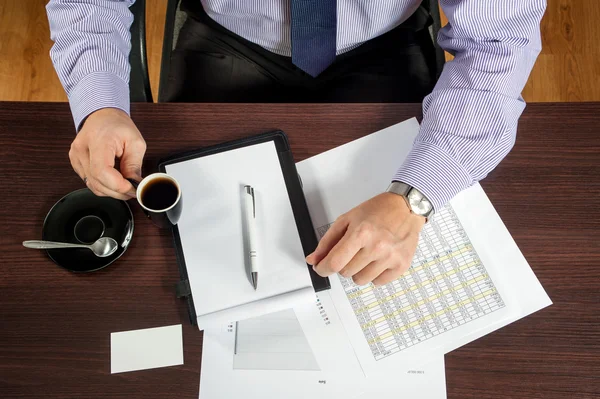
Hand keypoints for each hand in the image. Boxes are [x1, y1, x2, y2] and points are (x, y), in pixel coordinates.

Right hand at [69, 108, 145, 199]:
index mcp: (98, 140)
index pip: (102, 171)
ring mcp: (76, 157)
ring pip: (93, 186)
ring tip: (126, 185)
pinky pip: (90, 182)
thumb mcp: (135, 142)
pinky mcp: (76, 163)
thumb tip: (136, 184)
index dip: (118, 185)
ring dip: (111, 191)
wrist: (102, 116)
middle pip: (97, 182)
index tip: (132, 189)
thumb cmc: (118, 125)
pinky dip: (104, 186)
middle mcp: (82, 149)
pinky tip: (114, 181)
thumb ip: (134, 165)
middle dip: (118, 191)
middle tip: (134, 190)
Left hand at [306, 193, 424, 285]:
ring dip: (358, 271)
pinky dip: (374, 274)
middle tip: (352, 250)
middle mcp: (376, 247)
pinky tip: (378, 260)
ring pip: (360, 280)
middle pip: (346, 272)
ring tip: (366, 254)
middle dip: (344, 264)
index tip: (321, 268)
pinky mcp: (401, 265)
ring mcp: (390, 257)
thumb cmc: (377, 211)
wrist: (405, 207)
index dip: (323, 268)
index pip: (335, 262)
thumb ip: (328, 241)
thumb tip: (313, 260)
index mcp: (361, 233)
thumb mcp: (347, 219)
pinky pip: (378, 283)